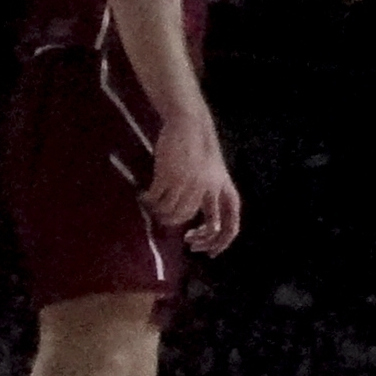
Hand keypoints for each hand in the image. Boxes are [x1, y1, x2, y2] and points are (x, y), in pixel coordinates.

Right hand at [147, 116, 243, 255]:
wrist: (190, 124)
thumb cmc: (201, 149)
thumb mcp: (215, 173)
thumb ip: (209, 195)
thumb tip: (192, 222)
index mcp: (224, 188)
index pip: (231, 223)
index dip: (220, 242)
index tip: (206, 251)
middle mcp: (209, 190)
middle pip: (201, 225)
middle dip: (190, 234)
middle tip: (180, 234)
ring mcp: (189, 184)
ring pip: (174, 216)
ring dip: (162, 215)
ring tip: (155, 207)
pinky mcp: (170, 177)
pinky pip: (156, 201)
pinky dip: (148, 202)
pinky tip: (144, 196)